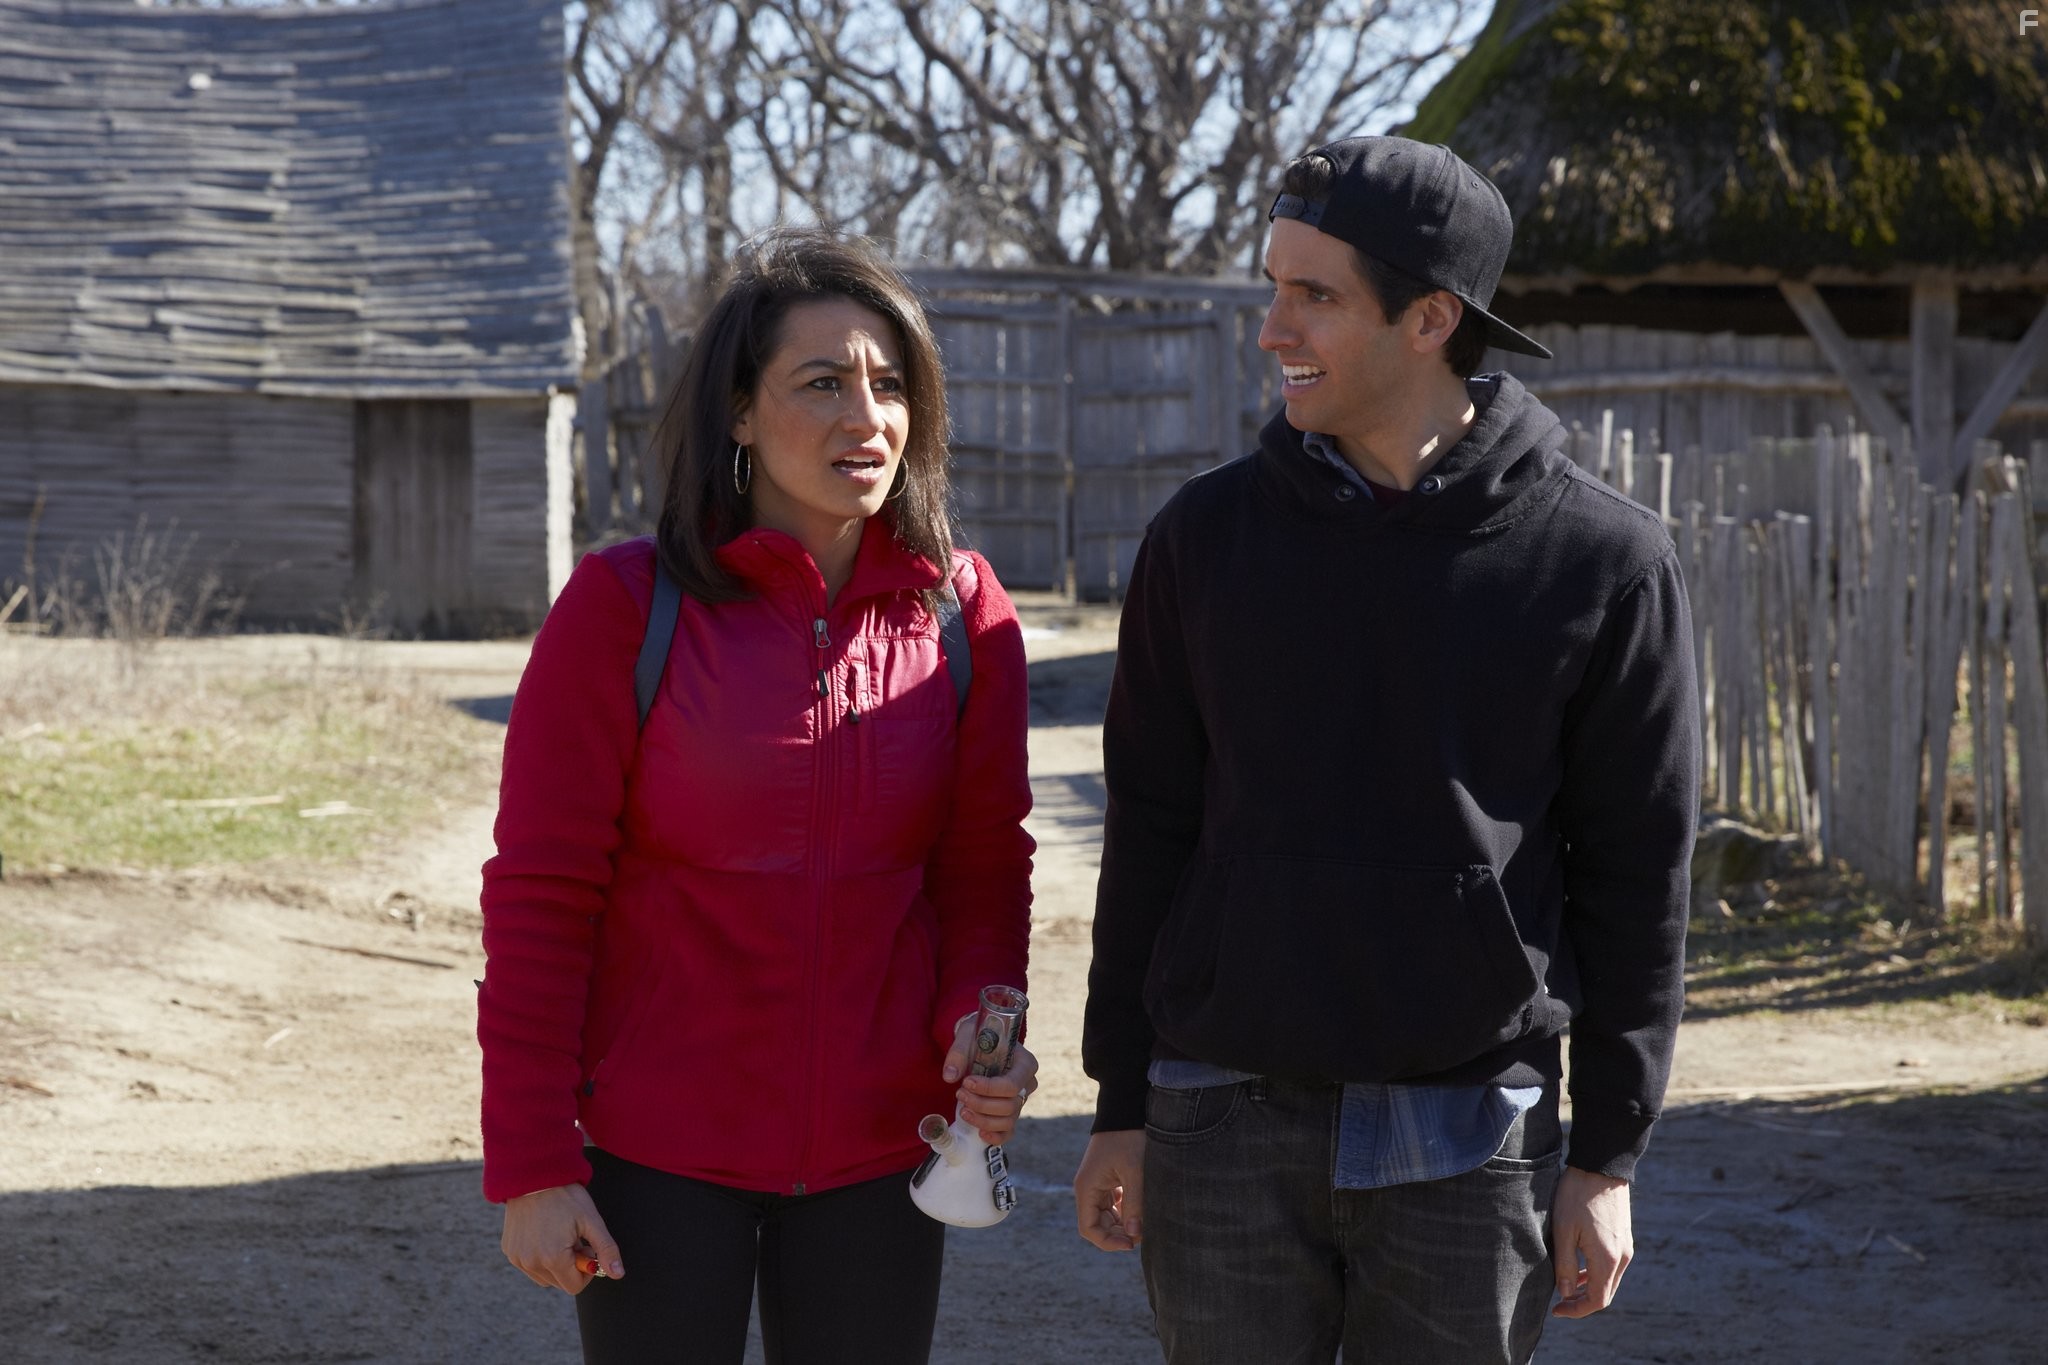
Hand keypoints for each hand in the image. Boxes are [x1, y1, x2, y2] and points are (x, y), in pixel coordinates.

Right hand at [501, 1183, 622, 1294]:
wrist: (534, 1175)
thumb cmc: (566, 1196)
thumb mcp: (591, 1221)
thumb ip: (606, 1250)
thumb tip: (618, 1274)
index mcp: (553, 1258)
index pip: (574, 1286)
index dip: (587, 1271)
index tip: (589, 1250)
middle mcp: (531, 1263)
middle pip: (559, 1283)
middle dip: (572, 1267)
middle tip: (576, 1240)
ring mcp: (517, 1258)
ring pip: (544, 1277)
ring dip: (556, 1265)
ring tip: (560, 1236)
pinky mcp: (509, 1251)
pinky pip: (529, 1266)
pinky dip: (540, 1258)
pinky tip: (545, 1234)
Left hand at [942, 1014, 1038, 1144]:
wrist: (980, 1043)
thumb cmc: (978, 1036)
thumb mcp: (968, 1035)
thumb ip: (959, 1053)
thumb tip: (949, 1076)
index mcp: (1026, 1063)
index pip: (1012, 1085)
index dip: (989, 1089)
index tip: (966, 1082)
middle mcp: (1027, 1084)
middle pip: (1009, 1106)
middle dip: (981, 1104)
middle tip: (959, 1093)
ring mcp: (1020, 1101)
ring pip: (1007, 1121)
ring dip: (983, 1119)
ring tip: (962, 1110)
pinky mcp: (1010, 1113)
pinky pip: (1008, 1132)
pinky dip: (995, 1136)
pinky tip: (979, 1132)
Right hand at [1073, 1129, 1145, 1251]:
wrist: (1126, 1109)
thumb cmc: (1129, 1138)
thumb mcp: (1135, 1171)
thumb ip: (1134, 1204)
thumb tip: (1134, 1235)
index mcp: (1087, 1188)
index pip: (1089, 1228)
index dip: (1108, 1241)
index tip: (1130, 1244)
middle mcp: (1088, 1189)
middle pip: (1099, 1225)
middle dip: (1119, 1233)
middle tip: (1144, 1233)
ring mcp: (1098, 1185)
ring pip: (1107, 1216)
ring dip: (1124, 1223)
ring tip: (1145, 1222)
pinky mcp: (1109, 1180)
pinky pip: (1114, 1205)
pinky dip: (1127, 1211)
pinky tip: (1142, 1209)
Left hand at [1550, 1167, 1630, 1317]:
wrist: (1601, 1166)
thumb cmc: (1577, 1196)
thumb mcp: (1564, 1231)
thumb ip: (1566, 1265)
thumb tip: (1565, 1293)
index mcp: (1608, 1260)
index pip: (1597, 1301)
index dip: (1576, 1310)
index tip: (1556, 1310)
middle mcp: (1622, 1257)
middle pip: (1605, 1293)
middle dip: (1582, 1302)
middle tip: (1558, 1302)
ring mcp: (1625, 1247)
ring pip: (1609, 1280)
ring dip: (1589, 1287)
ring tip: (1565, 1285)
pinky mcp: (1623, 1237)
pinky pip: (1612, 1265)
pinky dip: (1596, 1273)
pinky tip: (1579, 1266)